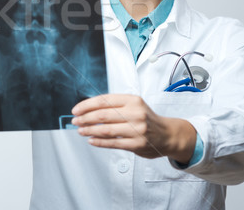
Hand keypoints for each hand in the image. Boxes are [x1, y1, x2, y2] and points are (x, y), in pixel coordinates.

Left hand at [71, 94, 195, 162]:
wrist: (167, 134)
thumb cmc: (146, 119)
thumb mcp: (134, 105)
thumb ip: (115, 105)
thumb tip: (88, 109)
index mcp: (133, 100)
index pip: (104, 100)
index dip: (86, 105)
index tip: (76, 110)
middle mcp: (135, 113)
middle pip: (103, 115)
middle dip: (85, 118)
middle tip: (76, 121)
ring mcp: (137, 129)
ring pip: (106, 130)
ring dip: (90, 130)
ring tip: (81, 130)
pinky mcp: (137, 144)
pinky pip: (113, 143)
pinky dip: (99, 142)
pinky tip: (91, 140)